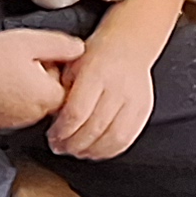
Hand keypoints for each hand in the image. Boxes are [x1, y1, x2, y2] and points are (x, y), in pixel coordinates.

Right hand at [0, 27, 84, 131]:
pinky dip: (11, 98)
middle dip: (46, 80)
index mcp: (47, 97)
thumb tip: (81, 51)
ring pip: (33, 105)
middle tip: (27, 60)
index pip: (72, 90)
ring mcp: (14, 123)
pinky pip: (14, 111)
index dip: (62, 71)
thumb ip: (62, 46)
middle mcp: (33, 116)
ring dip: (29, 90)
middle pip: (52, 99)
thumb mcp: (31, 41)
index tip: (49, 58)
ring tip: (10, 68)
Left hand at [45, 30, 158, 159]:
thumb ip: (63, 92)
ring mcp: (134, 100)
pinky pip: (127, 139)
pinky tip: (96, 150)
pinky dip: (109, 150)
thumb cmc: (97, 55)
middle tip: (60, 147)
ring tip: (77, 151)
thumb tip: (53, 122)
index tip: (52, 136)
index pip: (77, 112)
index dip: (62, 131)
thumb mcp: (73, 64)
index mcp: (96, 73)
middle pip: (94, 128)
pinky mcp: (143, 110)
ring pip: (113, 138)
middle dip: (73, 144)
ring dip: (91, 151)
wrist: (129, 45)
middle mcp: (118, 87)